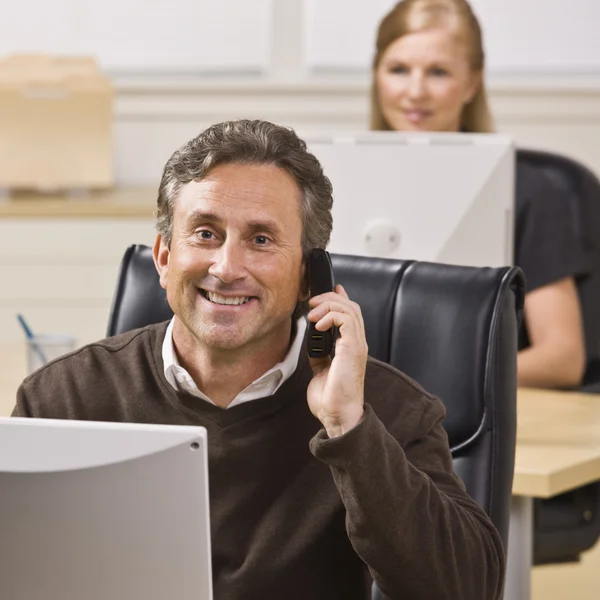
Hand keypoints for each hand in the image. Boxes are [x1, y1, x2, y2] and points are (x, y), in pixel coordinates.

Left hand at [306, 284, 367, 437]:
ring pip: (350, 309)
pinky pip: (347, 321)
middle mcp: (356, 343)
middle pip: (350, 306)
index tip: (326, 291)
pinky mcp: (353, 348)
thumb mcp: (320, 368)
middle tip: (311, 302)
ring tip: (312, 313)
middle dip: (329, 298)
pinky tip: (319, 324)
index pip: (350, 314)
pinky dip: (331, 316)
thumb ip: (319, 352)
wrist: (336, 415)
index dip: (339, 298)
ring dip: (328, 305)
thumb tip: (311, 340)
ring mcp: (356, 345)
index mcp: (350, 346)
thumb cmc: (330, 397)